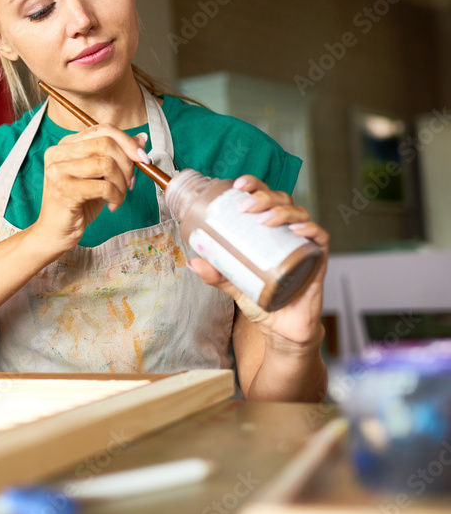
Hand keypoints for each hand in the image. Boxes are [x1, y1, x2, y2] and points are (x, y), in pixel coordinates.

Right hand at [30, 125, 149, 257]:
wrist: (55, 233)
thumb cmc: (78, 205)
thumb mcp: (100, 176)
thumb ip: (117, 155)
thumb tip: (141, 138)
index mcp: (66, 145)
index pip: (103, 129)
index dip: (128, 141)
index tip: (143, 158)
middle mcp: (58, 153)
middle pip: (106, 143)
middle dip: (127, 163)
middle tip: (130, 183)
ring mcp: (58, 170)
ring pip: (106, 164)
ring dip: (121, 183)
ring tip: (119, 196)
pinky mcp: (63, 189)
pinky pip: (103, 186)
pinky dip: (116, 197)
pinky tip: (112, 205)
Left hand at [187, 175, 329, 351]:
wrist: (281, 328)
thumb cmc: (261, 299)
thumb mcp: (234, 284)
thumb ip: (216, 274)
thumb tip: (193, 261)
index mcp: (267, 230)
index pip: (264, 198)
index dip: (254, 185)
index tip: (237, 184)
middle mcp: (286, 232)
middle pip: (282, 200)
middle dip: (264, 197)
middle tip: (245, 207)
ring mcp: (303, 244)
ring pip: (299, 215)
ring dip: (281, 212)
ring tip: (264, 220)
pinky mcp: (317, 260)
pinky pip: (320, 238)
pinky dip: (310, 230)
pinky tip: (297, 231)